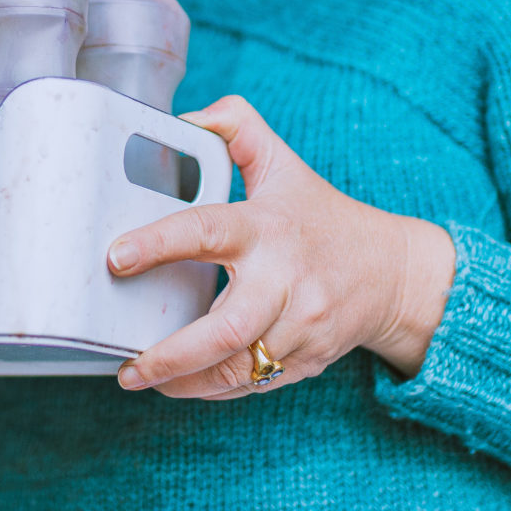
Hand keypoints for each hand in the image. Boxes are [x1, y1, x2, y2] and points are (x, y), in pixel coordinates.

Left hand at [108, 96, 456, 400]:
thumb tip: (186, 120)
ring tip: (145, 377)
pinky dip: (215, 390)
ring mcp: (301, 325)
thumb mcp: (284, 163)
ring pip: (239, 368)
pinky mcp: (308, 360)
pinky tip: (186, 384)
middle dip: (171, 355)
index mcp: (267, 228)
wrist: (393, 273)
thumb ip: (236, 129)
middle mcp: (285, 280)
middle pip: (227, 329)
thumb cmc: (323, 217)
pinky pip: (254, 385)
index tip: (116, 258)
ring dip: (186, 381)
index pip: (206, 231)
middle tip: (128, 367)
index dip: (158, 243)